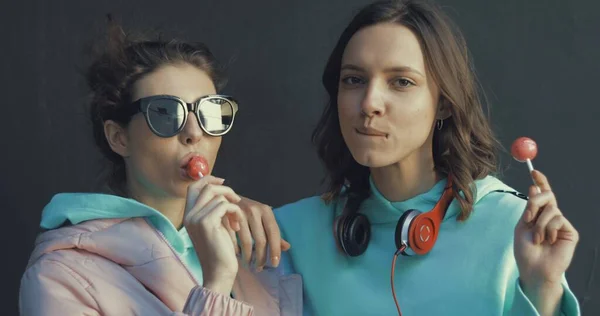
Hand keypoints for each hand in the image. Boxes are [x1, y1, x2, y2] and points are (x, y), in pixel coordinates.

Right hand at [183, 175, 244, 294]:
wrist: (218, 272)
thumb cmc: (220, 251)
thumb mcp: (215, 225)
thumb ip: (214, 209)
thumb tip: (223, 190)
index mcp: (188, 215)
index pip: (193, 187)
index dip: (209, 180)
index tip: (224, 182)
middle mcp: (188, 215)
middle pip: (206, 186)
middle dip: (225, 189)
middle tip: (237, 201)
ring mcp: (196, 218)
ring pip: (218, 196)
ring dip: (233, 205)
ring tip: (236, 220)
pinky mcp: (206, 223)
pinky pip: (225, 206)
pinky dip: (235, 212)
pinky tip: (236, 226)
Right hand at [234, 196, 290, 271]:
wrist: (227, 198)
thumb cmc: (248, 212)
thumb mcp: (262, 219)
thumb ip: (274, 233)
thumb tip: (287, 247)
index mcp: (266, 210)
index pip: (274, 233)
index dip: (275, 250)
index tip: (274, 264)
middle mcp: (254, 210)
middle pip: (261, 240)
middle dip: (261, 257)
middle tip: (259, 268)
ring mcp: (239, 212)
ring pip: (247, 242)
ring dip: (248, 256)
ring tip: (249, 264)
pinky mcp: (226, 216)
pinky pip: (234, 239)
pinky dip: (236, 249)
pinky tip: (238, 255)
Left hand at [514, 170, 578, 292]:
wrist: (533, 269)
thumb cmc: (525, 250)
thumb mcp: (522, 225)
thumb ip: (530, 208)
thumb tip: (534, 187)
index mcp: (538, 214)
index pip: (542, 193)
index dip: (540, 181)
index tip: (534, 171)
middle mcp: (551, 216)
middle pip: (548, 195)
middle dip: (536, 200)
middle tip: (528, 216)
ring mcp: (562, 224)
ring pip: (551, 208)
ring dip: (539, 224)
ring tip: (537, 238)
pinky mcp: (570, 232)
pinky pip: (559, 219)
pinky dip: (549, 229)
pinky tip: (548, 241)